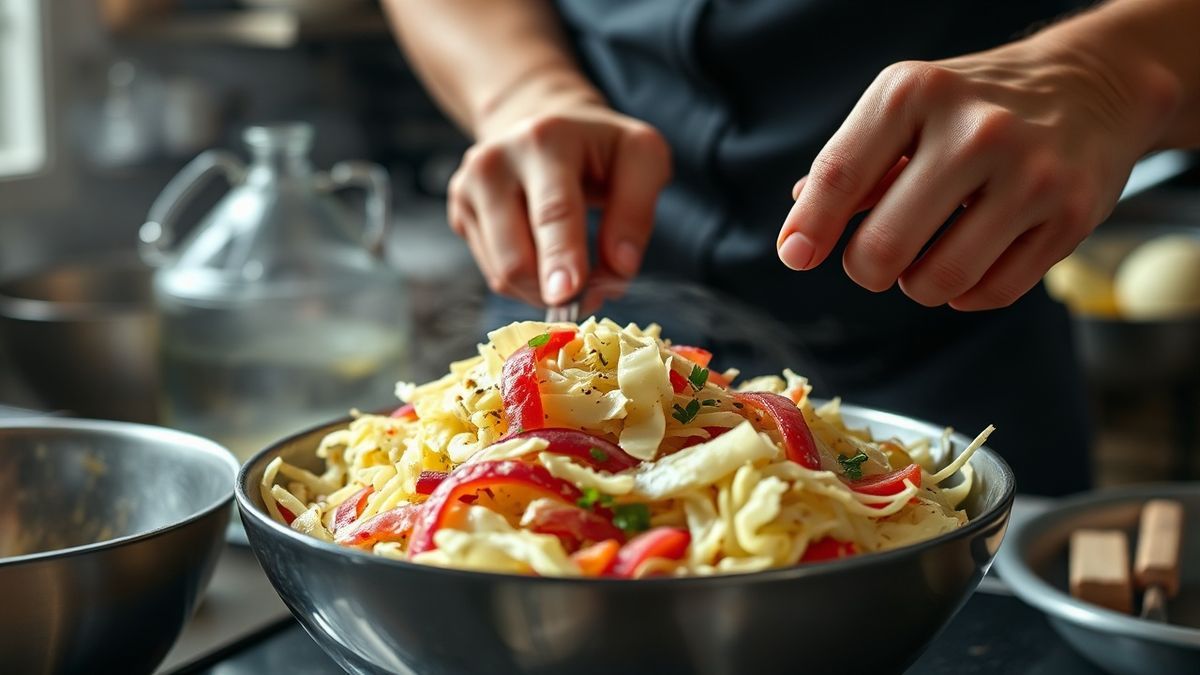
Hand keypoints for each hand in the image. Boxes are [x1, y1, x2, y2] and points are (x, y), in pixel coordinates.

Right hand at [448, 103, 670, 305]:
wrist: (545, 126)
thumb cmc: (601, 148)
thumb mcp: (642, 158)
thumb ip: (637, 211)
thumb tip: (620, 267)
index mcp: (544, 140)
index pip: (553, 210)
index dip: (561, 256)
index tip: (568, 295)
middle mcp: (494, 162)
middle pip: (516, 256)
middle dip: (555, 291)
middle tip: (591, 296)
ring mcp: (468, 189)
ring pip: (503, 274)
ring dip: (544, 292)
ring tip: (574, 273)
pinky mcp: (459, 214)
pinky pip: (495, 274)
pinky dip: (526, 284)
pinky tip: (546, 260)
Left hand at [777, 34, 1171, 309]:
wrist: (1092, 86)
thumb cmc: (974, 106)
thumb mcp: (907, 109)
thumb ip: (851, 166)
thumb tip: (798, 231)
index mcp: (915, 93)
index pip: (840, 175)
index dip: (810, 227)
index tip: (796, 256)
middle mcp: (975, 130)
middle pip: (885, 247)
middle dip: (866, 268)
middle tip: (874, 261)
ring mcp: (1029, 174)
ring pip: (939, 280)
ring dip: (918, 286)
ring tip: (924, 262)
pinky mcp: (1071, 215)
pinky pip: (994, 291)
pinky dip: (968, 294)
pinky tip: (971, 265)